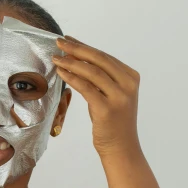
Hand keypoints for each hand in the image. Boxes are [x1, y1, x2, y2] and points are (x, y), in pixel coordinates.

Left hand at [52, 34, 140, 156]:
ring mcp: (119, 97)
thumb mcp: (109, 95)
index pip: (104, 56)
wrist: (121, 148)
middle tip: (59, 41)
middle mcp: (128, 84)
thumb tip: (75, 57)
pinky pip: (86, 88)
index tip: (68, 39)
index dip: (84, 46)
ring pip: (92, 72)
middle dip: (76, 49)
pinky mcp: (107, 109)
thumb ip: (99, 78)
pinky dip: (72, 77)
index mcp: (131, 77)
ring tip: (56, 57)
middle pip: (98, 60)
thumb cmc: (112, 121)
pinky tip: (61, 72)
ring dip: (71, 62)